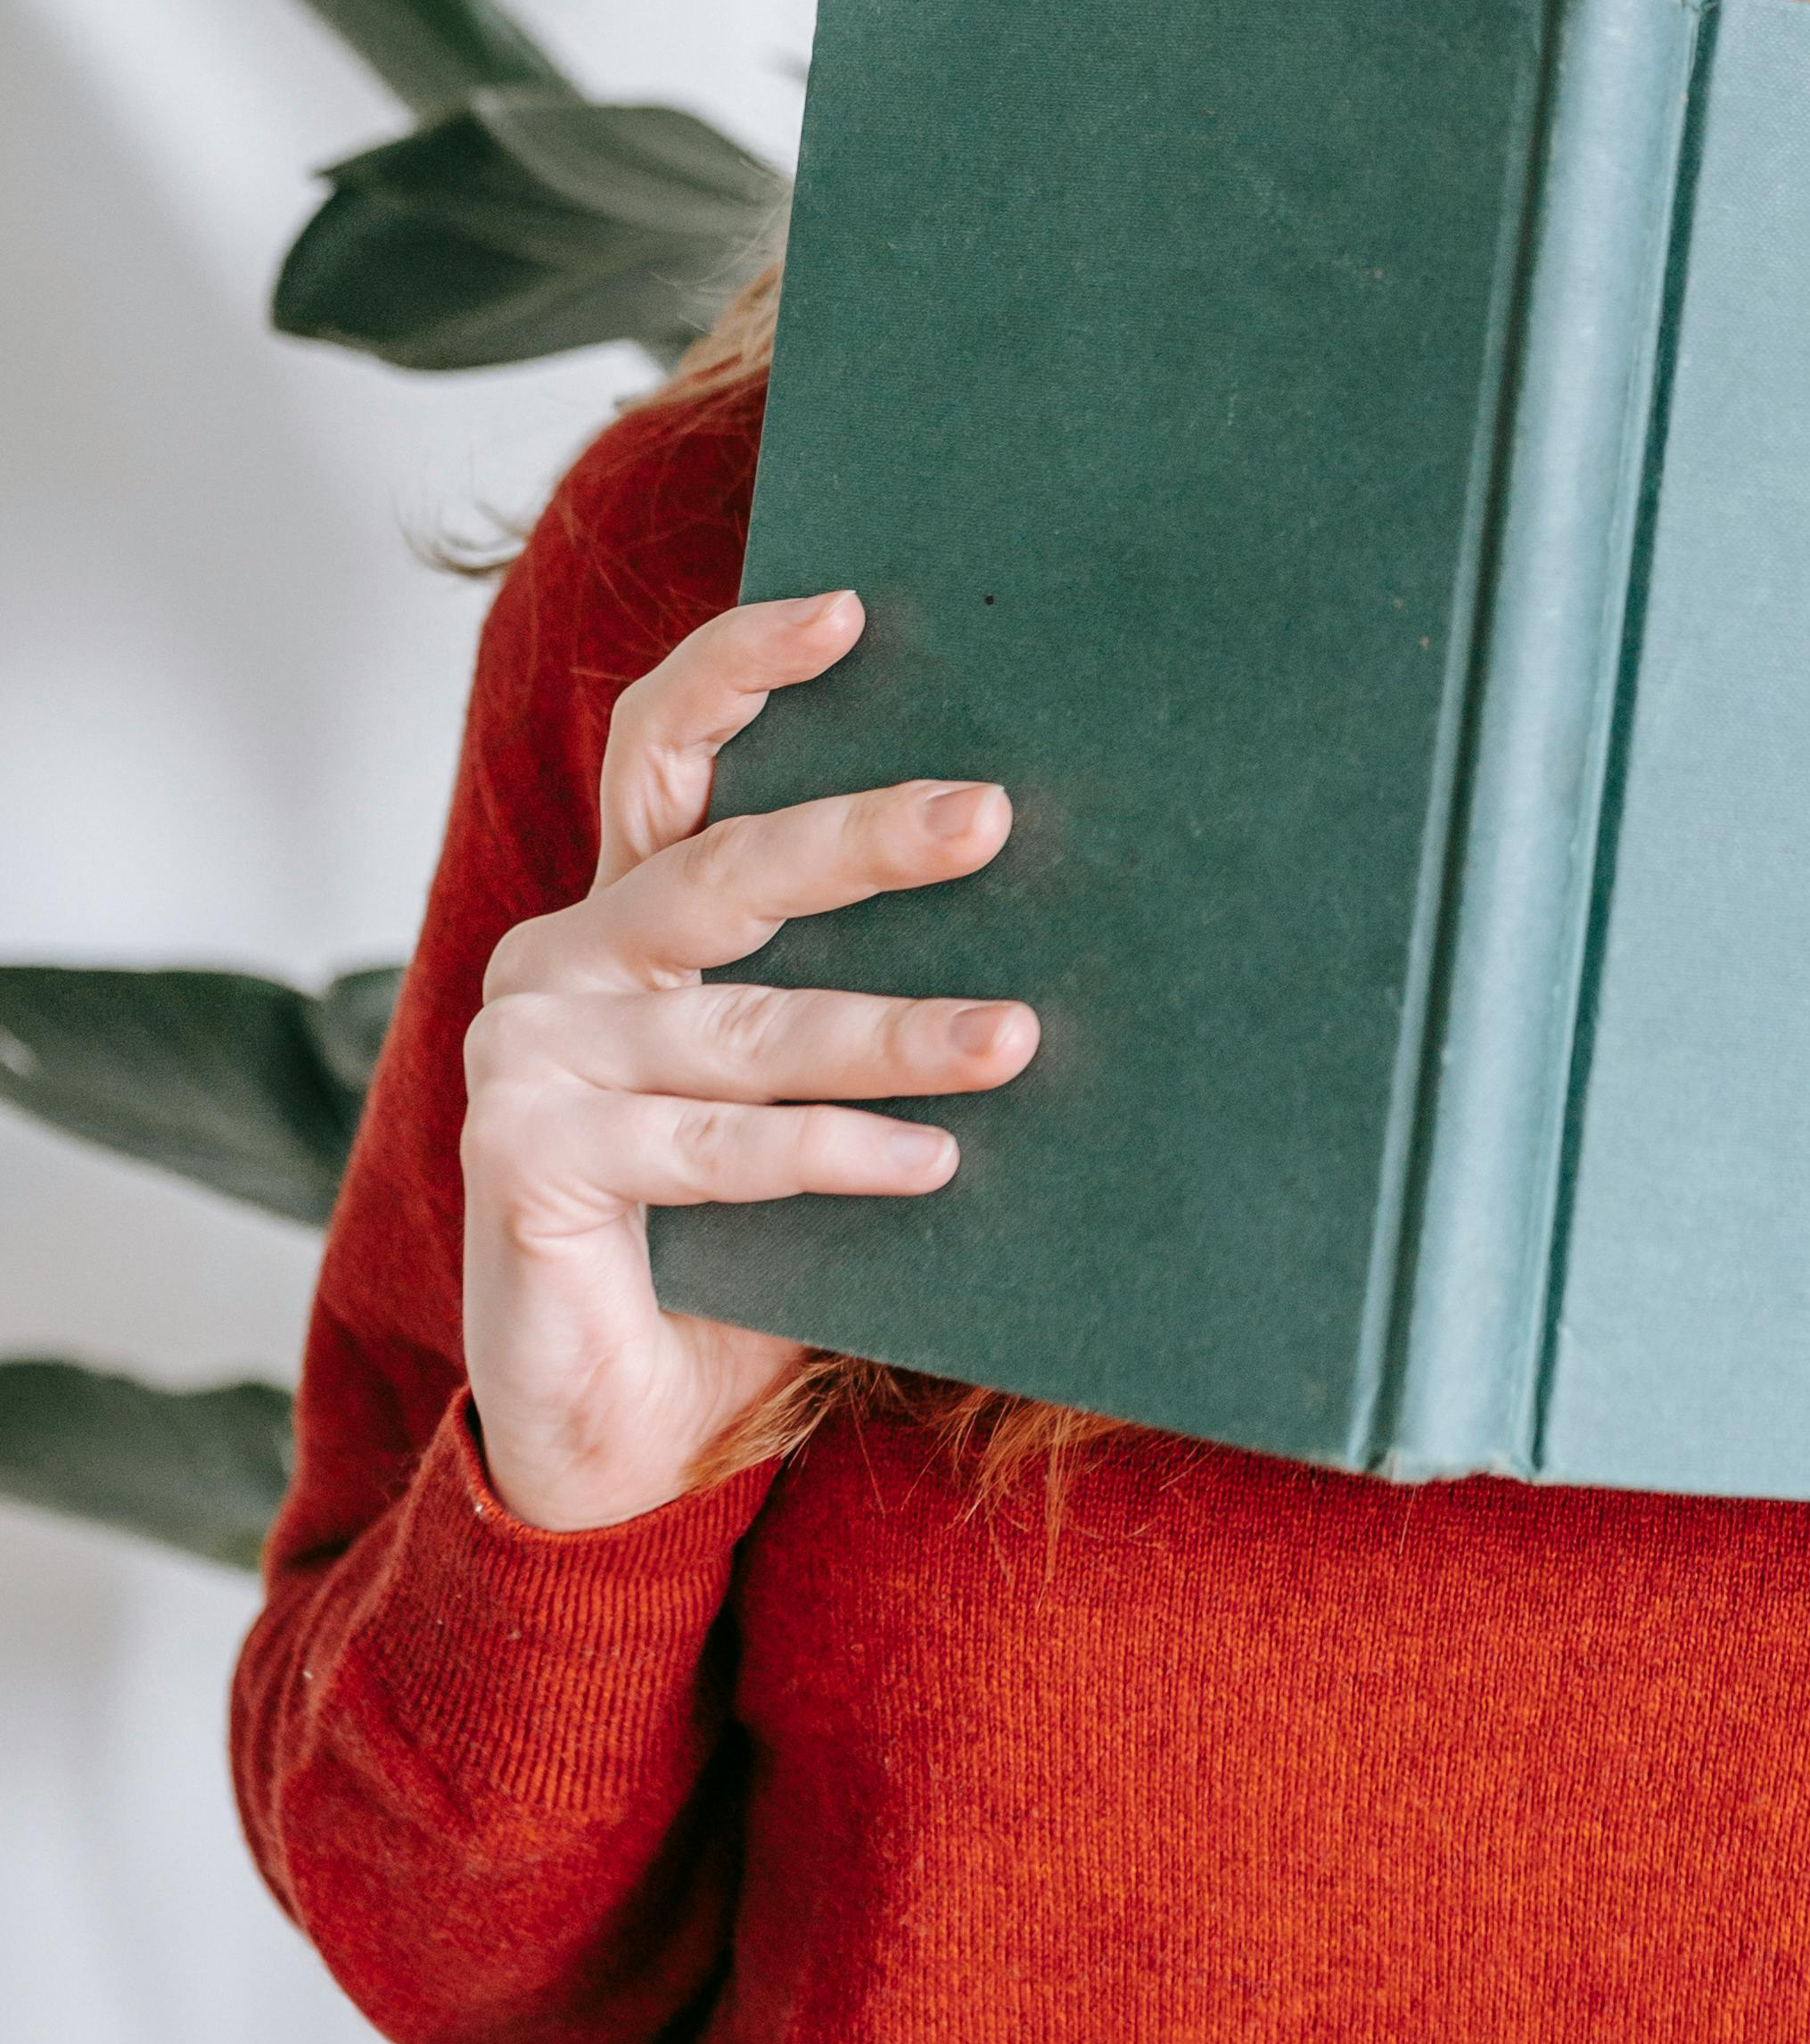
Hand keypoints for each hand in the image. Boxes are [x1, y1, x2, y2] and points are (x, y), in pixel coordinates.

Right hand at [460, 591, 1032, 1532]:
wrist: (620, 1433)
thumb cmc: (734, 1247)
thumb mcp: (801, 1098)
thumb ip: (861, 1000)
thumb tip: (1050, 929)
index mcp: (622, 916)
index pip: (663, 750)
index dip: (739, 668)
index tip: (846, 610)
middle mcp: (561, 962)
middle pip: (724, 869)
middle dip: (863, 838)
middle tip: (989, 817)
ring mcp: (530, 1056)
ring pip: (743, 1025)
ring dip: (893, 1034)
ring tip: (1015, 1039)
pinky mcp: (525, 1156)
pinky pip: (713, 1144)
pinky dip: (832, 1151)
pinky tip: (929, 1164)